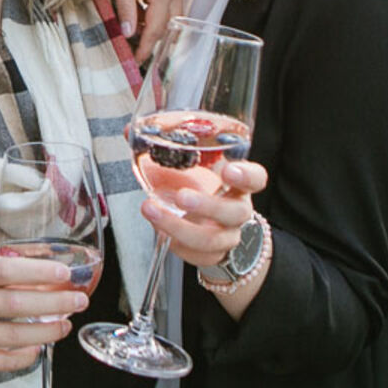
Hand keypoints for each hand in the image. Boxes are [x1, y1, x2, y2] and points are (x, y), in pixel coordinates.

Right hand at [0, 256, 85, 371]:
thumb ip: (4, 275)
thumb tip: (51, 280)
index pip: (5, 270)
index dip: (37, 272)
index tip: (65, 275)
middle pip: (14, 305)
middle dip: (53, 304)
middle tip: (79, 301)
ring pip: (13, 336)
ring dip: (47, 332)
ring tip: (65, 325)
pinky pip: (2, 361)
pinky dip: (26, 356)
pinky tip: (40, 347)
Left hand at [85, 0, 183, 60]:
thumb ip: (124, 4)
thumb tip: (126, 32)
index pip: (158, 27)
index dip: (147, 47)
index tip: (135, 61)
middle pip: (171, 23)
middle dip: (156, 41)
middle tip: (136, 55)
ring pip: (171, 12)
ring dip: (154, 25)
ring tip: (133, 37)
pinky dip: (154, 11)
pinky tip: (136, 14)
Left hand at [140, 160, 269, 268]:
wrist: (208, 224)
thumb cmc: (201, 188)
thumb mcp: (189, 166)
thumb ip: (164, 147)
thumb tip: (131, 130)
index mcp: (239, 184)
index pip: (256, 178)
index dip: (246, 176)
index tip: (229, 170)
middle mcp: (237, 211)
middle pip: (234, 212)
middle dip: (207, 205)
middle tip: (181, 196)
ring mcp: (227, 236)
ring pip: (212, 240)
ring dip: (178, 227)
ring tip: (151, 210)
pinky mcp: (212, 256)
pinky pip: (197, 256)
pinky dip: (176, 245)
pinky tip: (160, 233)